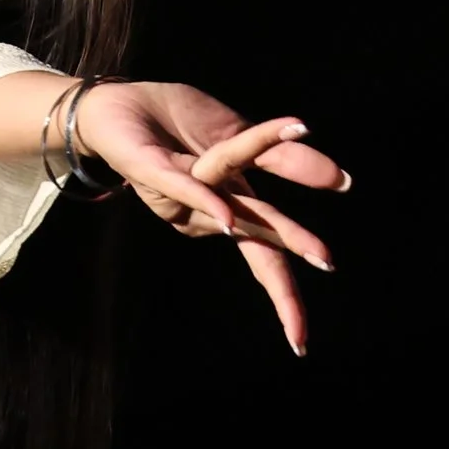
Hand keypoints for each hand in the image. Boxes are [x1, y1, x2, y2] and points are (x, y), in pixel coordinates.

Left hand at [72, 81, 350, 356]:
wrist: (109, 105)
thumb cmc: (170, 124)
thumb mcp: (237, 132)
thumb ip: (283, 159)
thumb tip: (339, 179)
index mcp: (227, 200)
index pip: (267, 248)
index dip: (285, 291)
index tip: (300, 343)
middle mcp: (203, 204)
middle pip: (257, 239)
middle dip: (290, 275)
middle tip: (333, 299)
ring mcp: (177, 188)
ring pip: (232, 208)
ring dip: (277, 230)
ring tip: (320, 255)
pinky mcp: (149, 167)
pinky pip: (182, 185)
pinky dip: (206, 202)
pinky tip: (229, 222)